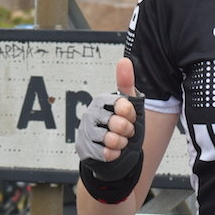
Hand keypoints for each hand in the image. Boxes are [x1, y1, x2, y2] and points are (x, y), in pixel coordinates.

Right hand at [75, 57, 144, 180]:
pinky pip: (105, 154)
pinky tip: (113, 151)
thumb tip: (124, 60)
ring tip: (120, 141)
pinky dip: (114, 154)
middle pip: (118, 124)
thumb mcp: (129, 104)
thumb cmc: (122, 124)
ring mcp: (85, 132)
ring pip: (111, 139)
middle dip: (128, 130)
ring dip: (121, 143)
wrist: (114, 152)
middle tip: (127, 131)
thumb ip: (127, 83)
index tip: (131, 117)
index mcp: (101, 101)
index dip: (131, 114)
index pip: (122, 105)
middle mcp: (90, 114)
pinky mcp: (84, 150)